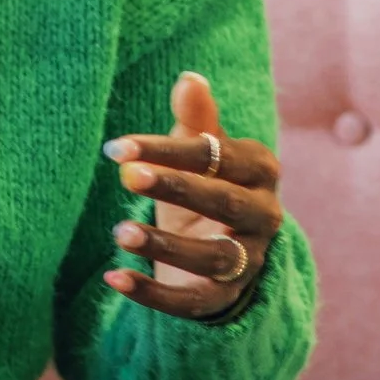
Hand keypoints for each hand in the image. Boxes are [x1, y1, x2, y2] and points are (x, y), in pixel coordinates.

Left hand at [101, 71, 282, 322]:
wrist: (226, 251)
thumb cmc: (207, 188)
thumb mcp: (202, 157)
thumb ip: (197, 122)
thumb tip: (189, 78)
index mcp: (260, 170)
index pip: (218, 156)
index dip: (169, 151)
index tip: (118, 148)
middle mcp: (265, 216)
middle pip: (224, 201)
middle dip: (176, 187)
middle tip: (128, 177)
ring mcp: (249, 261)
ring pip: (213, 256)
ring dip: (166, 244)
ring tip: (121, 231)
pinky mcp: (225, 298)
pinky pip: (192, 301)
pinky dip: (153, 293)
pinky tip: (114, 279)